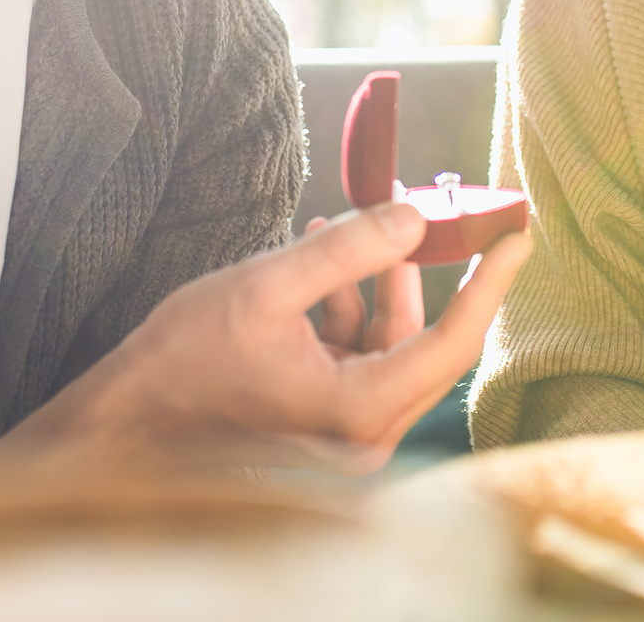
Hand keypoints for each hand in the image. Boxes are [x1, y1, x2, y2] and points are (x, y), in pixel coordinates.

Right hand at [0, 203, 530, 474]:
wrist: (126, 420)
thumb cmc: (184, 362)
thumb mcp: (268, 286)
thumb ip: (346, 250)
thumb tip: (415, 215)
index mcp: (357, 413)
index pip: (450, 344)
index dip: (488, 284)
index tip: (518, 233)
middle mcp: (362, 437)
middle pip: (419, 340)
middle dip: (414, 270)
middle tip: (422, 205)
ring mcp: (344, 436)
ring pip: (386, 343)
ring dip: (367, 284)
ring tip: (331, 228)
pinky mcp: (325, 423)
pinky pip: (357, 356)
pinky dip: (342, 308)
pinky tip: (314, 260)